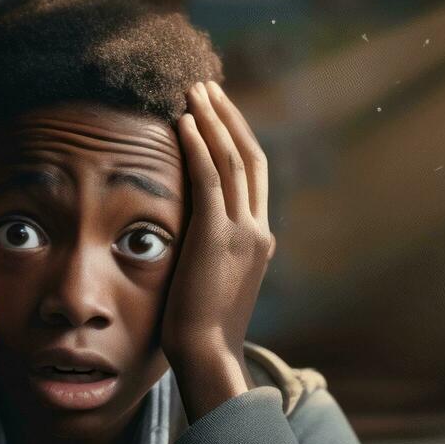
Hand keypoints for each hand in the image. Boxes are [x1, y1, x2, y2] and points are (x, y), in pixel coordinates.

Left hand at [163, 80, 277, 418]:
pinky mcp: (218, 236)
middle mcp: (258, 230)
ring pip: (232, 159)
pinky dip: (199, 145)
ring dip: (213, 120)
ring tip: (194, 90)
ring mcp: (243, 232)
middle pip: (249, 157)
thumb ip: (208, 256)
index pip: (252, 177)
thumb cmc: (199, 333)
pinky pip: (210, 178)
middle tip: (207, 87)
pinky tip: (185, 121)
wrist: (207, 356)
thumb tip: (186, 241)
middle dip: (229, 118)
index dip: (236, 139)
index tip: (217, 114)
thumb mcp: (211, 285)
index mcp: (259, 241)